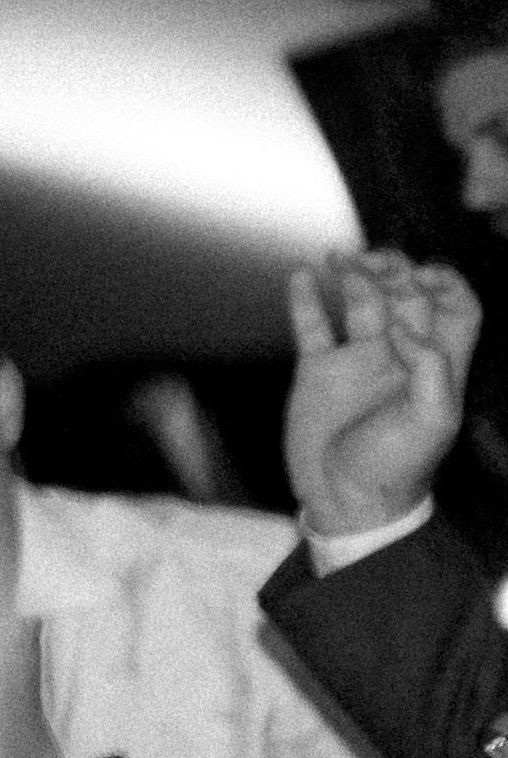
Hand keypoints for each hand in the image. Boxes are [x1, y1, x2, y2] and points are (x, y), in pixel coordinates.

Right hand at [284, 252, 481, 537]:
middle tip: (371, 260)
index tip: (422, 275)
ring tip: (338, 257)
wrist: (344, 500)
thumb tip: (402, 326)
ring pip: (360, 302)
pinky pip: (312, 326)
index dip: (447, 285)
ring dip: (352, 274)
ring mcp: (357, 362)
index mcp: (437, 367)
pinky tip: (299, 275)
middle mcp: (399, 357)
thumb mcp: (431, 422)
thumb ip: (429, 367)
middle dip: (394, 270)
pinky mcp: (317, 371)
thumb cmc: (396, 467)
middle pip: (406, 297)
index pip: (457, 311)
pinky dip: (304, 299)